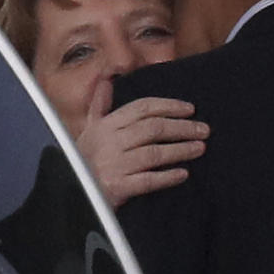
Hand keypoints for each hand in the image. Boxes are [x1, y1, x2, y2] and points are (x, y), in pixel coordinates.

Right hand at [76, 81, 208, 208]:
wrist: (70, 194)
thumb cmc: (82, 161)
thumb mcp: (88, 131)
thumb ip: (100, 107)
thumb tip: (107, 80)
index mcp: (106, 125)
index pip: (142, 108)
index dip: (168, 106)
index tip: (190, 109)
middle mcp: (111, 142)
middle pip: (153, 128)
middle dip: (181, 127)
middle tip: (204, 129)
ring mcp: (114, 165)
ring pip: (154, 153)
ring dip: (180, 150)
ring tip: (200, 148)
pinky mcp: (117, 187)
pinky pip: (147, 181)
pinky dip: (166, 177)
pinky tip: (183, 174)